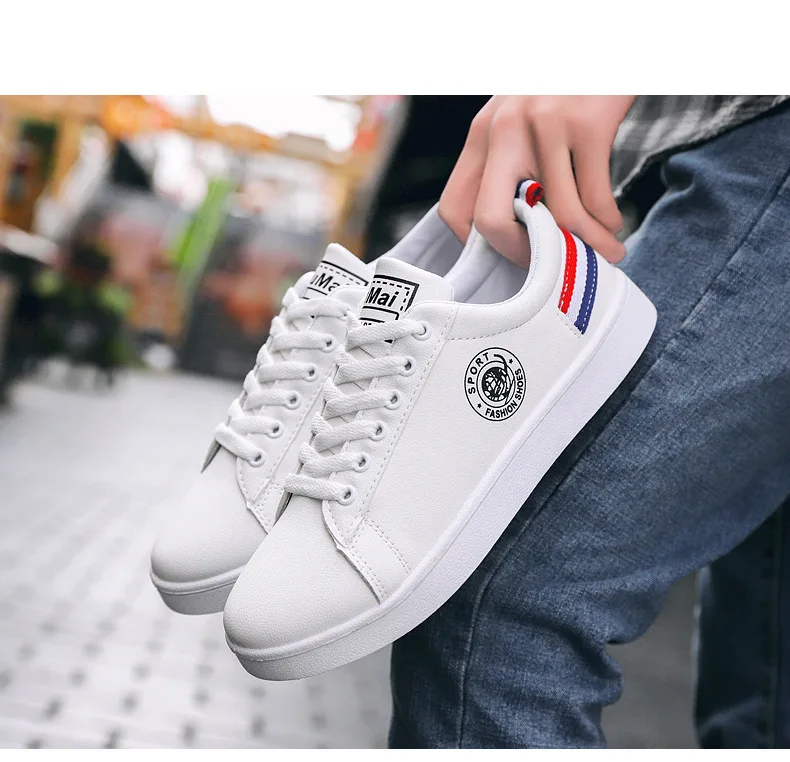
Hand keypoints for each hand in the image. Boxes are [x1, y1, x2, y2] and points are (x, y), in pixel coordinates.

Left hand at [439, 96, 635, 264]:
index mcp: (482, 135)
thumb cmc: (562, 91)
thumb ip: (508, 166)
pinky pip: (595, 198)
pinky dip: (608, 223)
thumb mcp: (518, 120)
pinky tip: (613, 223)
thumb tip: (518, 231)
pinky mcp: (588, 123)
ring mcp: (544, 126)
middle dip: (523, 257)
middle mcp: (504, 130)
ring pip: (557, 216)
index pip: (454, 209)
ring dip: (586, 246)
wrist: (605, 39)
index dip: (476, 246)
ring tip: (605, 250)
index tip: (507, 256)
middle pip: (491, 221)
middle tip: (550, 266)